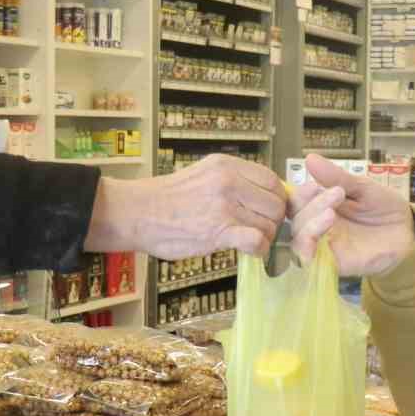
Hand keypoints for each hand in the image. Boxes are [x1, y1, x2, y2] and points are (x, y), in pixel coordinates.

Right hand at [86, 154, 286, 258]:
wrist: (138, 212)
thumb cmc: (167, 198)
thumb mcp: (203, 173)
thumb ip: (233, 180)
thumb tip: (261, 194)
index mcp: (226, 165)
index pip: (272, 180)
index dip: (276, 198)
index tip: (268, 210)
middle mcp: (229, 182)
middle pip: (276, 203)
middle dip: (273, 219)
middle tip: (260, 228)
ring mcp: (225, 206)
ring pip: (269, 224)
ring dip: (264, 236)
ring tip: (248, 239)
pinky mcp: (219, 231)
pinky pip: (257, 240)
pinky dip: (258, 249)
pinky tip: (249, 250)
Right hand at [286, 154, 414, 275]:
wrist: (408, 232)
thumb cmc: (385, 209)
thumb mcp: (362, 187)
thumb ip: (336, 177)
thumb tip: (309, 158)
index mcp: (322, 206)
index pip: (296, 202)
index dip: (300, 194)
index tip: (315, 185)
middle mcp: (319, 226)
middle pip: (296, 218)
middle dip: (312, 204)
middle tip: (338, 193)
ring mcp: (325, 246)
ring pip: (299, 238)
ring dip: (309, 223)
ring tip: (331, 213)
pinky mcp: (333, 264)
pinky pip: (310, 261)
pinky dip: (307, 248)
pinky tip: (318, 235)